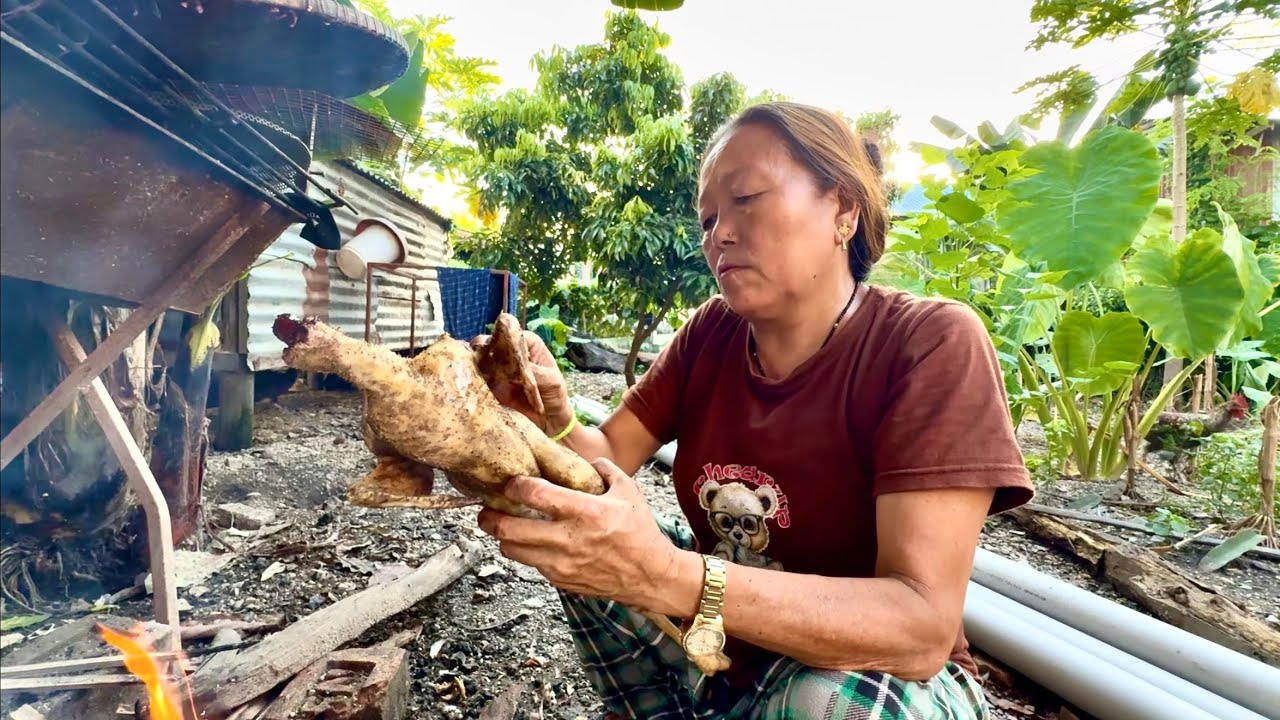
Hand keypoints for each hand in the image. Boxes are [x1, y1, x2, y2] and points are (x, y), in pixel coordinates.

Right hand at [471, 330, 572, 433]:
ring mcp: (499, 369)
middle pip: (492, 343)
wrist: (549, 421)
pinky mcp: (491, 386)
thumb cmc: (555, 395)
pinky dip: (475, 380)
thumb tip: (516, 365)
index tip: (497, 346)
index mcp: (528, 345)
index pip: (513, 334)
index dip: (504, 337)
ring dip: (476, 363)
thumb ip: (535, 371)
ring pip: (481, 359)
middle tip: (480, 355)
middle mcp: (511, 353)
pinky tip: (473, 383)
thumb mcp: (551, 381)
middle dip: (484, 347)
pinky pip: (479, 380)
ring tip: (474, 370)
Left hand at [476, 458, 679, 608]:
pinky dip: (525, 552)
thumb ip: (606, 470)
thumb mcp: (629, 492)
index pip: (535, 495)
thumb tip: (589, 460)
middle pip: (509, 529)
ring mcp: (561, 564)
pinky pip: (530, 564)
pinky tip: (531, 542)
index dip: (515, 486)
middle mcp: (568, 539)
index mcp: (585, 512)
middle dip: (490, 517)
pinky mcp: (560, 581)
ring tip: (502, 525)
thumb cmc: (640, 532)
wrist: (650, 577)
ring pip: (512, 550)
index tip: (511, 482)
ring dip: (503, 536)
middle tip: (486, 508)